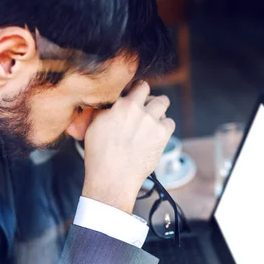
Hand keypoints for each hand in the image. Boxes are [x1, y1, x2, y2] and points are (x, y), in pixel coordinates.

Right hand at [82, 81, 174, 213]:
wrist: (113, 178)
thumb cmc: (100, 156)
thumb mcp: (94, 126)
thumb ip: (104, 109)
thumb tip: (110, 102)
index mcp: (119, 105)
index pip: (132, 85)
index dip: (132, 90)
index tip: (132, 96)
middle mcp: (137, 109)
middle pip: (147, 88)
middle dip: (145, 96)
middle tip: (142, 106)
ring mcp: (151, 121)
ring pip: (162, 102)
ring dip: (157, 108)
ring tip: (150, 120)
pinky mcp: (162, 134)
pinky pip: (170, 122)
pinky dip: (164, 126)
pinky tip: (155, 134)